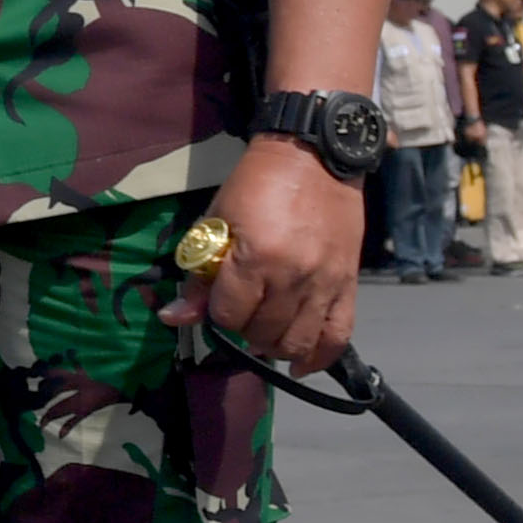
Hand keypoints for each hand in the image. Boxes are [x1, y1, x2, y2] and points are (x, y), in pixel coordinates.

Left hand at [171, 145, 362, 375]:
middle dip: (243, 330)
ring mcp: (325, 284)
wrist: (313, 157)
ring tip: (264, 332)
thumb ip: (199, 275)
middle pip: (261, 334)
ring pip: (296, 343)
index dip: (216, 314)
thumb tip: (174, 317)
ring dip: (273, 347)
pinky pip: (338, 337)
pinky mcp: (349, 285)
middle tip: (240, 312)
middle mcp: (293, 277)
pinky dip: (320, 358)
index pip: (227, 315)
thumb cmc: (257, 184)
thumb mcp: (217, 222)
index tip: (217, 301)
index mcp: (255, 258)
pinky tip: (301, 365)